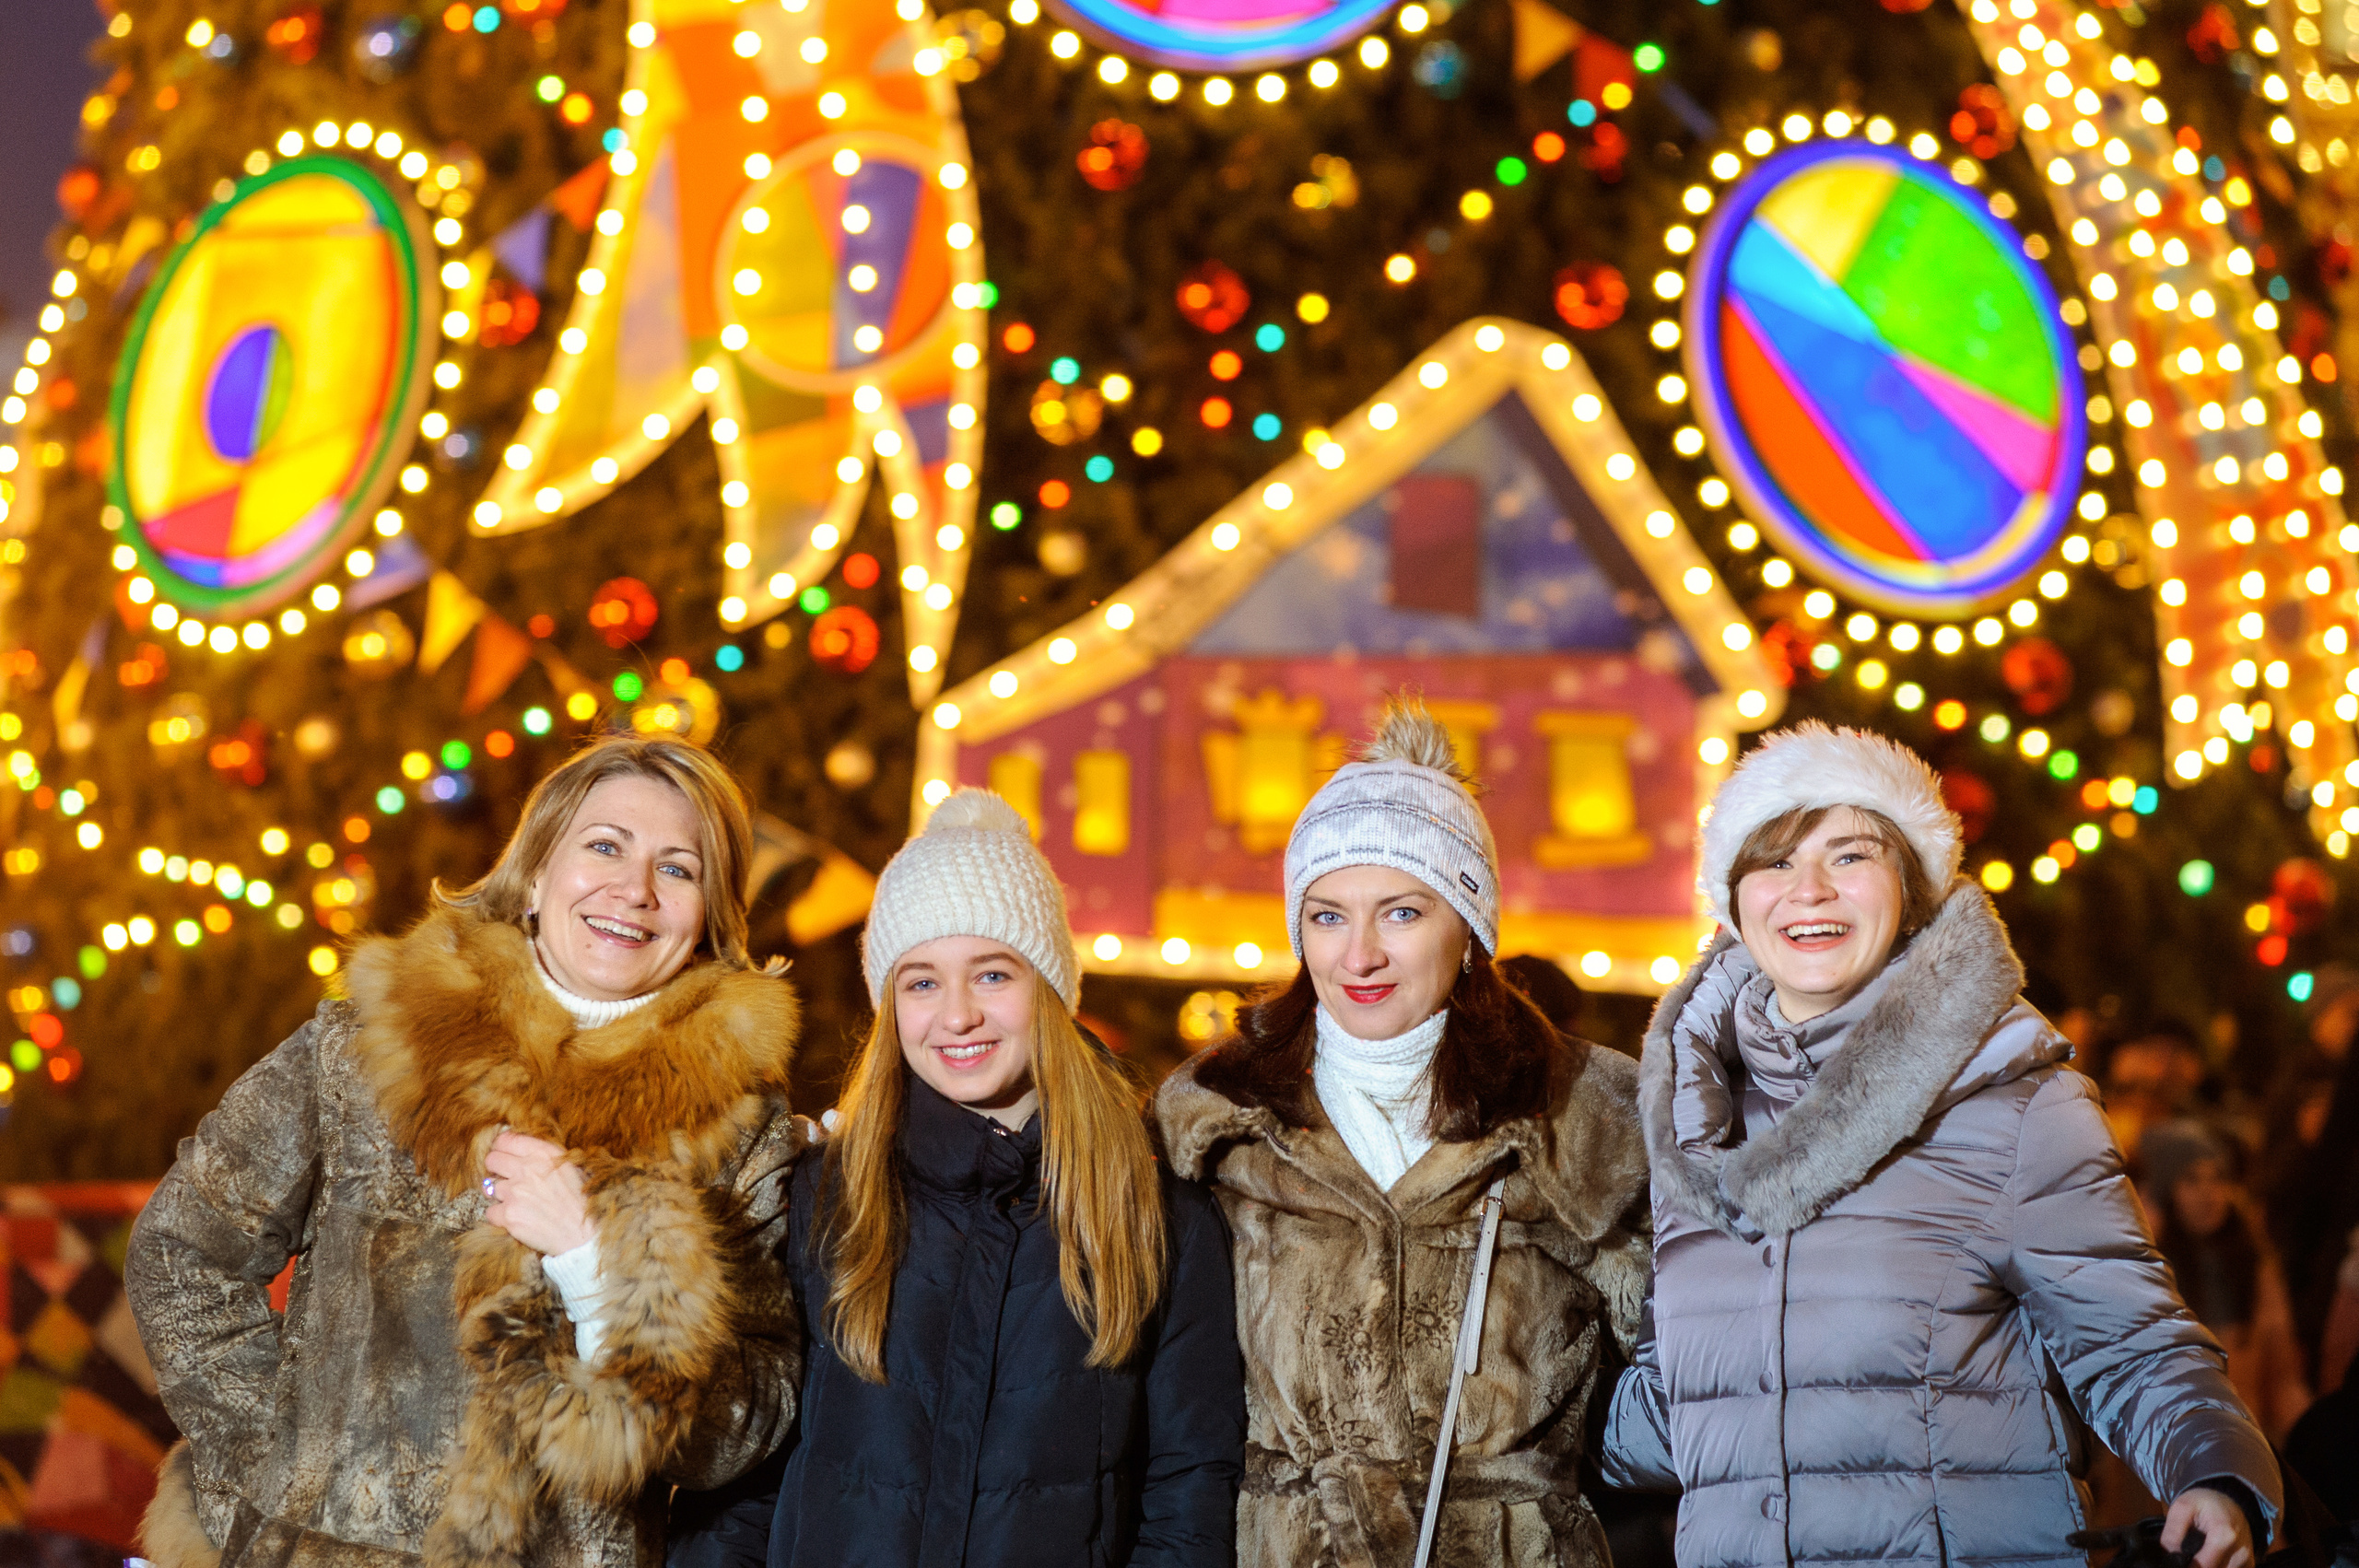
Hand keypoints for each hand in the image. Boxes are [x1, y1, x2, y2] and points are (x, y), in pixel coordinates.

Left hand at [483, 1132, 593, 1255]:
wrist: (583, 1234)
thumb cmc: (579, 1200)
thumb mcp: (570, 1166)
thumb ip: (544, 1156)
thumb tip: (520, 1149)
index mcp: (543, 1153)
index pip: (506, 1139)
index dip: (501, 1147)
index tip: (504, 1155)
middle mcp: (527, 1168)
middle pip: (492, 1160)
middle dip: (496, 1169)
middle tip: (507, 1179)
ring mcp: (515, 1192)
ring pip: (491, 1188)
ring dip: (502, 1196)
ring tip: (521, 1204)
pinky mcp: (508, 1215)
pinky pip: (491, 1212)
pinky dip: (500, 1217)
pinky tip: (518, 1219)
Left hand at [2165, 1487, 2255, 1567]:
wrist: (2229, 1501)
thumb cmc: (2204, 1503)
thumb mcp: (2182, 1508)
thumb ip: (2173, 1533)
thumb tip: (2172, 1557)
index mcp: (2225, 1536)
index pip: (2204, 1566)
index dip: (2186, 1566)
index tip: (2178, 1559)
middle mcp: (2241, 1553)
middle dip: (2197, 1566)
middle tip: (2188, 1554)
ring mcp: (2247, 1560)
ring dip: (2207, 1566)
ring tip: (2200, 1554)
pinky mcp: (2250, 1565)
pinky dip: (2218, 1566)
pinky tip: (2210, 1558)